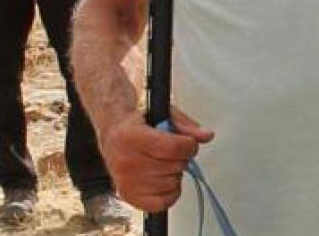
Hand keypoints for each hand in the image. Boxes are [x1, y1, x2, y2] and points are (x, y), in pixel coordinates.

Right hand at [99, 106, 213, 213]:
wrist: (113, 135)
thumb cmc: (138, 124)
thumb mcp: (163, 115)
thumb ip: (186, 126)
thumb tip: (205, 135)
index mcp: (131, 137)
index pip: (174, 148)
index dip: (189, 145)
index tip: (188, 142)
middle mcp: (126, 161)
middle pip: (174, 166)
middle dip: (182, 157)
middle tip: (172, 151)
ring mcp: (126, 181)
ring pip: (171, 183)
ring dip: (175, 173)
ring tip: (164, 162)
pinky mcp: (128, 196)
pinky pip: (161, 203)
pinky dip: (170, 192)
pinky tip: (165, 178)